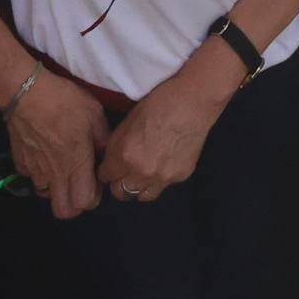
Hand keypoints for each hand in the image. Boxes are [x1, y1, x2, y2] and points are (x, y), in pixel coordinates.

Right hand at [5, 71, 110, 219]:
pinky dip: (39, 172)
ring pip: (46, 196)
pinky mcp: (20, 163)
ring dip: (56, 188)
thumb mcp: (95, 115)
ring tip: (61, 167)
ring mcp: (35, 171)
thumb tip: (107, 155)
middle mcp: (55, 175)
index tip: (95, 179)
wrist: (27, 92)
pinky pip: (31, 177)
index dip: (93, 196)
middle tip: (79, 184)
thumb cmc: (65, 102)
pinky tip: (43, 154)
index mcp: (76, 165)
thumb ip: (104, 139)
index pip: (86, 203)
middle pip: (64, 211)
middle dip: (74, 204)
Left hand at [97, 69, 231, 203]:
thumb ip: (117, 146)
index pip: (105, 177)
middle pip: (121, 193)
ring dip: (139, 186)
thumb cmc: (158, 102)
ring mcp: (162, 177)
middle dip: (119, 183)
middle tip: (124, 172)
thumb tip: (111, 160)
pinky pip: (163, 185)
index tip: (110, 166)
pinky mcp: (180, 177)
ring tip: (144, 171)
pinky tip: (165, 161)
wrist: (192, 102)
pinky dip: (160, 178)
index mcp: (124, 155)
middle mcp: (141, 172)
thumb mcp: (128, 121)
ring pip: (142, 196)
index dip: (107, 170)